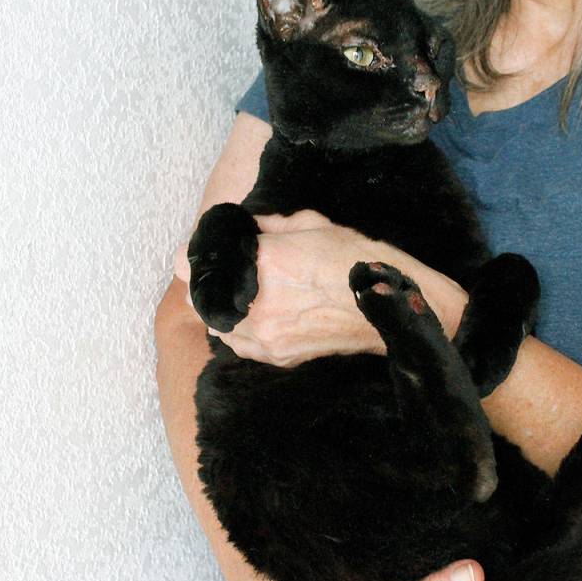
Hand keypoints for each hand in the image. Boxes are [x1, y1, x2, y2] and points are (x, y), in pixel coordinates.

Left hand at [175, 210, 466, 366]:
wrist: (391, 309)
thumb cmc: (357, 259)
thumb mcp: (314, 225)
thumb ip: (270, 225)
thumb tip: (244, 226)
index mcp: (267, 262)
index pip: (200, 261)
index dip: (190, 256)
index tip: (191, 253)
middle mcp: (259, 303)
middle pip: (201, 297)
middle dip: (201, 283)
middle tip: (206, 272)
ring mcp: (266, 336)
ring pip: (216, 324)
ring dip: (216, 309)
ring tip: (230, 295)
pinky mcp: (277, 356)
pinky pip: (238, 344)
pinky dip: (235, 331)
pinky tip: (248, 318)